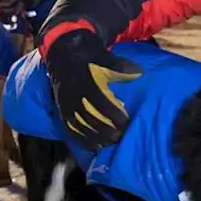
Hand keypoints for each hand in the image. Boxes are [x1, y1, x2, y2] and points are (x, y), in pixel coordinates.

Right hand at [43, 29, 142, 149]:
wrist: (64, 53)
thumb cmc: (90, 57)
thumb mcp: (105, 57)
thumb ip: (120, 68)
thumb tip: (139, 73)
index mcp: (86, 83)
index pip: (101, 103)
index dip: (114, 114)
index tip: (126, 121)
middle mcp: (74, 96)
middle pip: (90, 118)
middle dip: (106, 130)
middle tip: (120, 136)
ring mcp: (66, 104)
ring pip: (80, 126)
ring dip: (95, 137)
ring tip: (110, 143)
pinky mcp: (62, 110)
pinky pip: (70, 129)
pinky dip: (81, 140)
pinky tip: (94, 146)